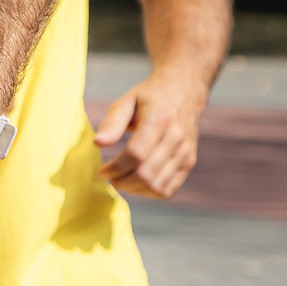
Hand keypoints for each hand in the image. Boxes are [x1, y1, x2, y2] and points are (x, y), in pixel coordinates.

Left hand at [92, 73, 206, 198]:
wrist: (183, 92)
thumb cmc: (149, 97)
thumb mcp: (126, 101)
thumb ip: (112, 122)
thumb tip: (97, 144)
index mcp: (159, 118)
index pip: (136, 155)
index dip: (115, 167)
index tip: (102, 170)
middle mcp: (176, 137)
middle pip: (145, 174)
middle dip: (121, 181)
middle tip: (109, 176)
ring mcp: (185, 152)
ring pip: (156, 186)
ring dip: (133, 189)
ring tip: (120, 179)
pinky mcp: (189, 162)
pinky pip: (167, 190)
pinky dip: (148, 192)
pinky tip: (136, 183)